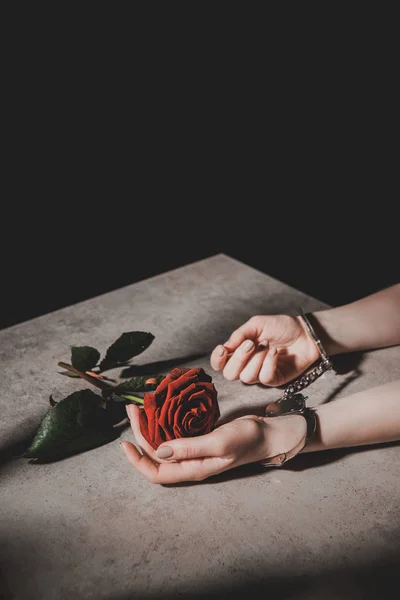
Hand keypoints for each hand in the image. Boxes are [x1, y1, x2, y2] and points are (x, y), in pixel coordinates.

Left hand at [120, 404, 305, 483]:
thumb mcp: (218, 443)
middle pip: (156, 455)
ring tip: (141, 406)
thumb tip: (158, 451)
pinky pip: (174, 433)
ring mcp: (194, 451)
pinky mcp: (198, 438)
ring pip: (163, 442)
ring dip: (150, 426)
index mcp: (192, 469)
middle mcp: (190, 462)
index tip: (125, 442)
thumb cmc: (246, 441)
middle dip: (140, 434)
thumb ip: (189, 448)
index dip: (138, 460)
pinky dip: (164, 421)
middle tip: (133, 409)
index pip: (157, 472)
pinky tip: (161, 408)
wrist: (266, 433)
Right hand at [210, 314, 318, 385]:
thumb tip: (225, 347)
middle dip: (239, 358)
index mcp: (239, 352)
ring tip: (268, 345)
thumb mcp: (257, 324)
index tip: (223, 350)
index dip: (217, 360)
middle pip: (230, 374)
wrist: (305, 333)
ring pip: (246, 377)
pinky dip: (269, 363)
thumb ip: (239, 335)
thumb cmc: (282, 327)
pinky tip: (275, 352)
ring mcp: (260, 374)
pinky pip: (264, 378)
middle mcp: (247, 365)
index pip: (220, 364)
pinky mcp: (274, 380)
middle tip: (251, 343)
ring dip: (257, 359)